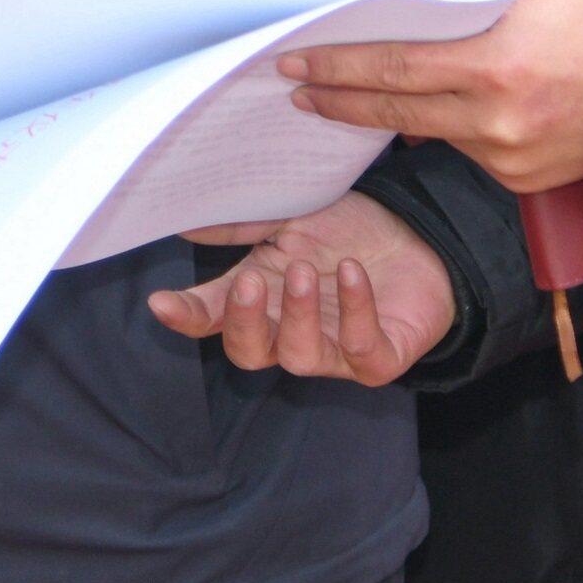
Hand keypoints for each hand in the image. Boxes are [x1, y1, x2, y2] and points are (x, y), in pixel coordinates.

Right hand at [146, 191, 453, 384]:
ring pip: (300, 358)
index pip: (213, 318)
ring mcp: (336, 352)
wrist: (421, 237)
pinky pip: (361, 348)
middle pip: (249, 352)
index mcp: (263, 302)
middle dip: (245, 321)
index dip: (187, 316)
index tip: (160, 304)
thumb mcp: (290, 221)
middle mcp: (292, 333)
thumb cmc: (348, 233)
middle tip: (250, 281)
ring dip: (297, 315)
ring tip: (303, 269)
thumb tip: (182, 221)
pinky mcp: (381, 360)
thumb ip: (239, 228)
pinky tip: (353, 272)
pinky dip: (355, 310)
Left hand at [280, 0, 582, 191]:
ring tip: (359, 93)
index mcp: (490, 66)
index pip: (390, 68)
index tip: (294, 64)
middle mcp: (493, 121)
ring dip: (397, 113)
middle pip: (392, 112)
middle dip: (338, 99)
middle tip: (298, 88)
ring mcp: (508, 157)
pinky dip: (454, 128)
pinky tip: (446, 109)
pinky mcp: (523, 180)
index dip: (335, 68)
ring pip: (433, 132)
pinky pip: (470, 150)